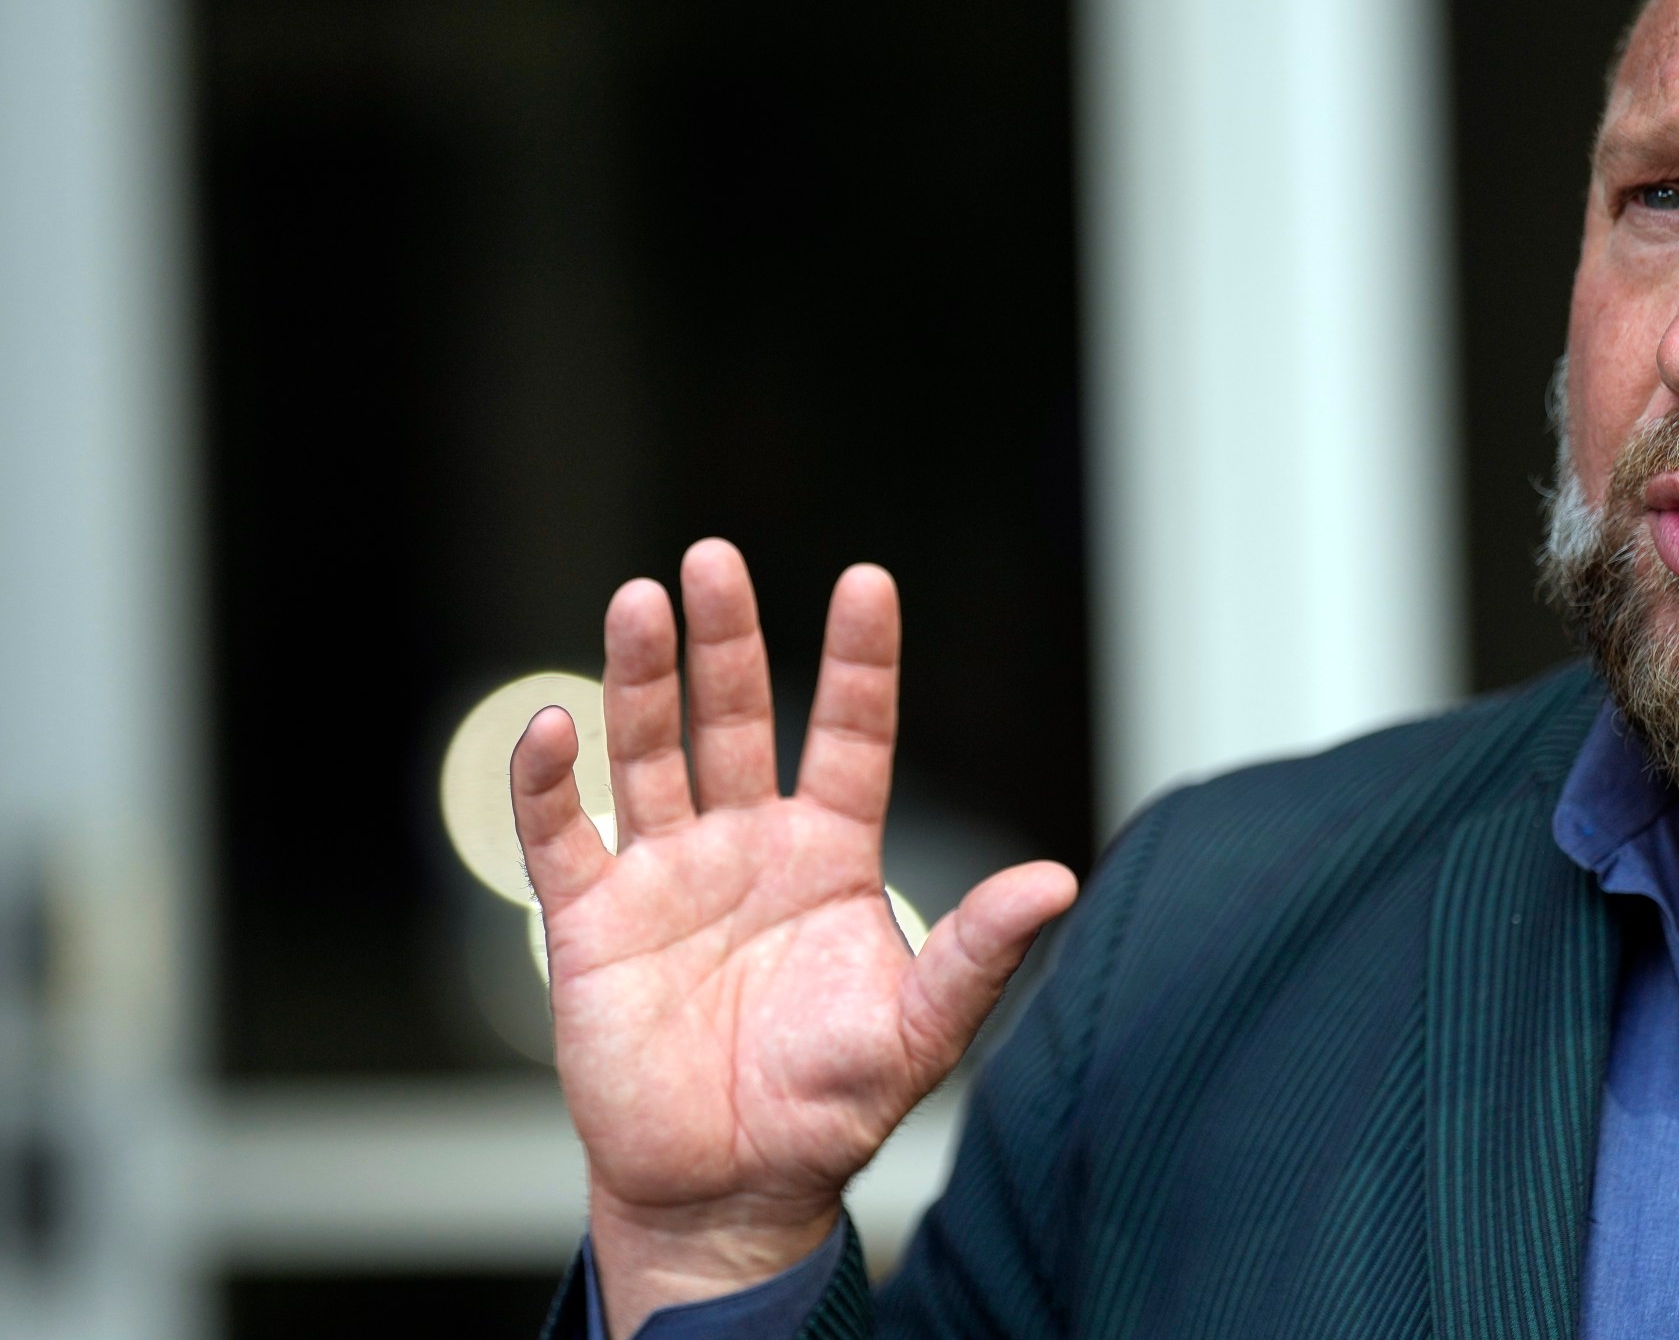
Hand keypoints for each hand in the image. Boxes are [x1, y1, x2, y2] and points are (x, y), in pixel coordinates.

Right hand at [509, 540, 1077, 1337]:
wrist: (729, 1189)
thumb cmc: (827, 1107)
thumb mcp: (920, 1031)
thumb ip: (978, 952)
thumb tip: (1059, 880)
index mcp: (830, 854)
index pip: (847, 735)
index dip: (857, 663)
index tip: (867, 582)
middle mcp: (746, 844)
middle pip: (732, 717)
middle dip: (725, 639)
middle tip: (714, 559)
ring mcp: (665, 875)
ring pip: (647, 752)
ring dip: (639, 678)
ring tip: (641, 599)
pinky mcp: (592, 922)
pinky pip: (562, 837)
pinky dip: (549, 783)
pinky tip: (557, 726)